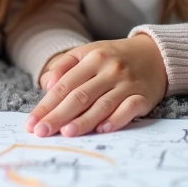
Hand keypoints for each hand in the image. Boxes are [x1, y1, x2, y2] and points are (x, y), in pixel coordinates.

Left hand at [25, 35, 166, 137]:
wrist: (156, 54)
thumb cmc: (114, 58)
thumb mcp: (89, 53)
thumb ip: (65, 67)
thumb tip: (45, 85)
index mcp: (92, 57)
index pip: (64, 85)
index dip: (46, 104)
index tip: (32, 123)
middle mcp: (109, 69)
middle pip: (79, 96)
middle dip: (58, 115)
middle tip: (42, 132)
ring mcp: (127, 83)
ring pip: (102, 104)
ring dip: (84, 120)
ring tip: (66, 133)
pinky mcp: (144, 96)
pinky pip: (129, 109)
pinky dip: (116, 119)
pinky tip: (103, 129)